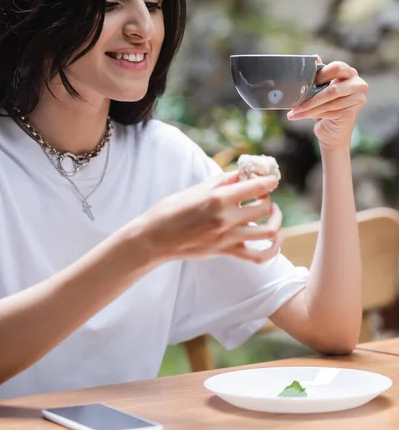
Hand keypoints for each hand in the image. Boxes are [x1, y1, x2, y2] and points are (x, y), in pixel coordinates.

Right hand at [136, 170, 281, 264]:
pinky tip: (275, 239)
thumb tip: (243, 173)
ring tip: (271, 213)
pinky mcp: (226, 252)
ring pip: (268, 231)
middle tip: (261, 194)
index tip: (271, 178)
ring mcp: (228, 238)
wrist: (154, 238)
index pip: (257, 187)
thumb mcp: (197, 189)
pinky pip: (259, 256)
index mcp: (218, 198)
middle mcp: (226, 219)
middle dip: (268, 198)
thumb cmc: (171, 210)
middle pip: (265, 207)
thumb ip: (223, 181)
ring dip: (275, 220)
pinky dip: (273, 250)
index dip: (269, 180)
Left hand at [287, 59, 367, 148]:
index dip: (321, 74)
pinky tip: (297, 116)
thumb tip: (314, 58)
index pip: (337, 68)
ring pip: (327, 103)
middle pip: (333, 89)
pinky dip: (309, 114)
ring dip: (308, 107)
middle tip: (297, 100)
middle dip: (312, 96)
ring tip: (293, 111)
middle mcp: (358, 85)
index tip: (306, 81)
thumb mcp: (322, 88)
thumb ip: (320, 74)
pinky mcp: (351, 114)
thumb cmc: (327, 105)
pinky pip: (327, 112)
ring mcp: (358, 100)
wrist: (333, 130)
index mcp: (350, 73)